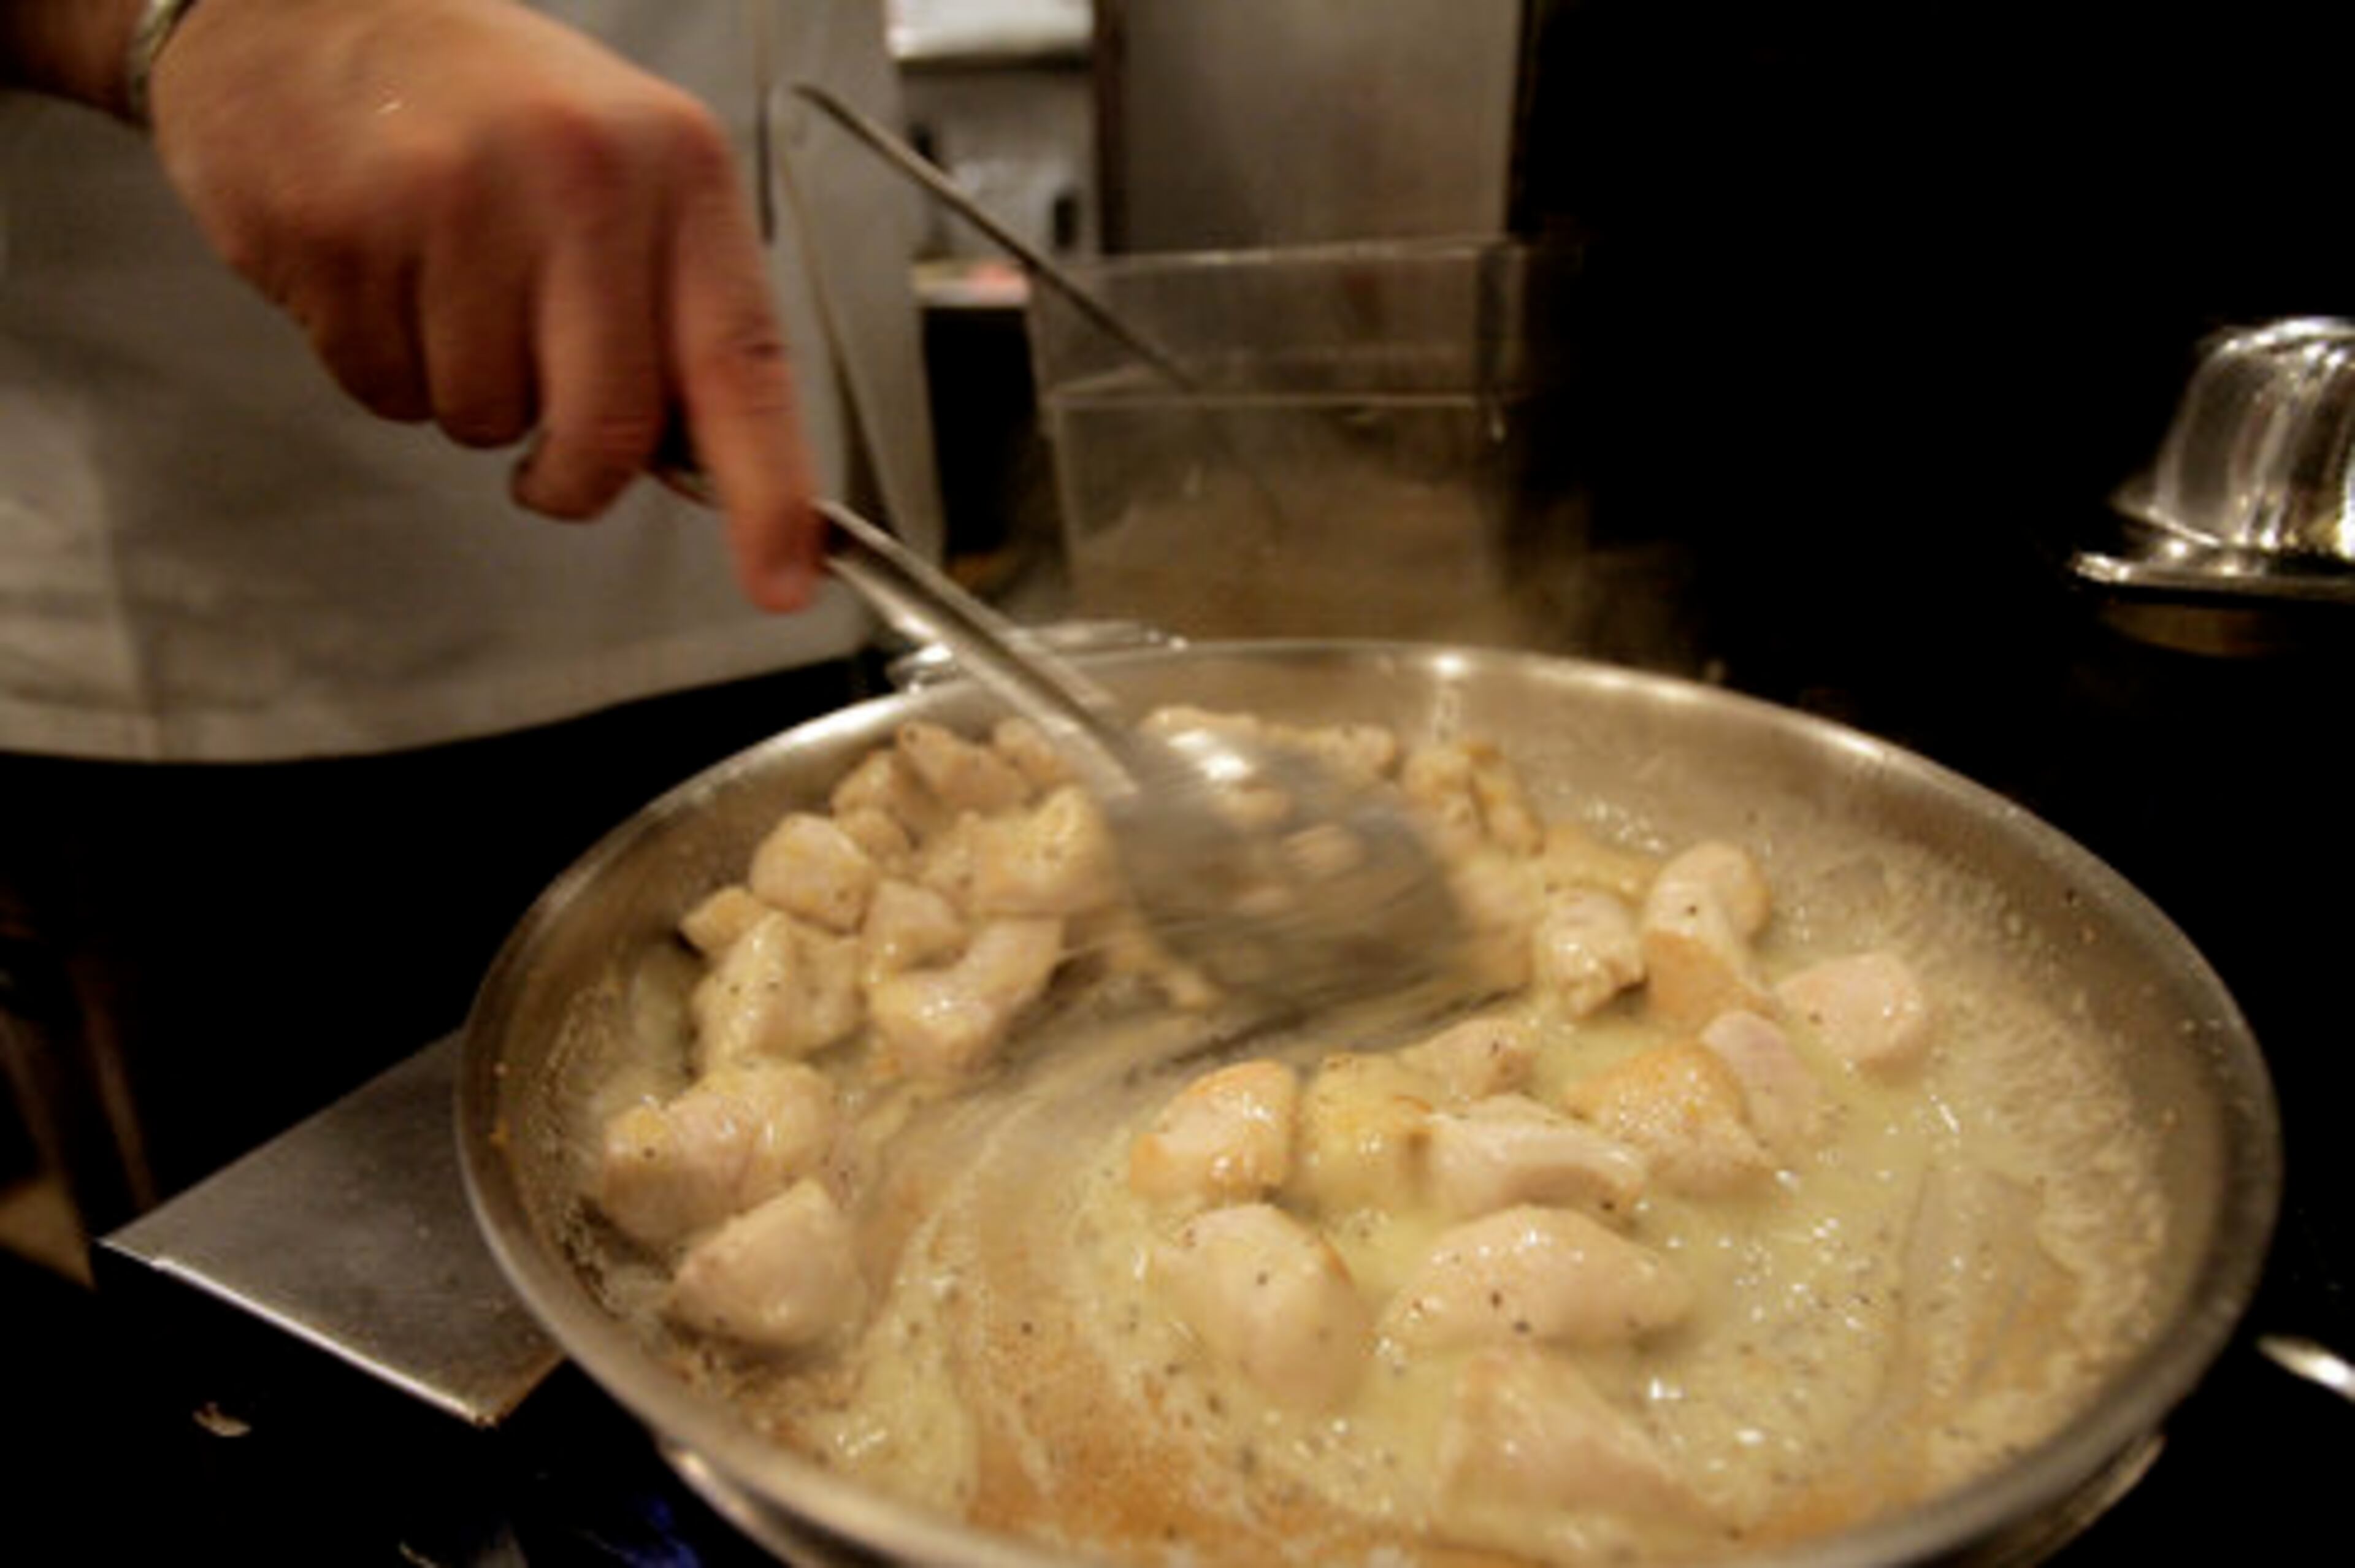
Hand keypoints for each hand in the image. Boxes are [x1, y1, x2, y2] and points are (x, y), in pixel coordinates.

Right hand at [146, 0, 821, 608]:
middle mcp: (580, 179)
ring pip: (485, 421)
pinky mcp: (342, 236)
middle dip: (571, 477)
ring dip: (464, 395)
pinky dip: (381, 365)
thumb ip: (672, 314)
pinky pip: (384, 393)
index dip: (769, 490)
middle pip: (607, 430)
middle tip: (546, 457)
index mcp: (677, 170)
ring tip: (441, 286)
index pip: (744, 362)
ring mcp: (454, 202)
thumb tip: (710, 468)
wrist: (301, 8)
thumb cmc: (483, 108)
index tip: (784, 581)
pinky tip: (378, 273)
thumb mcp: (622, 172)